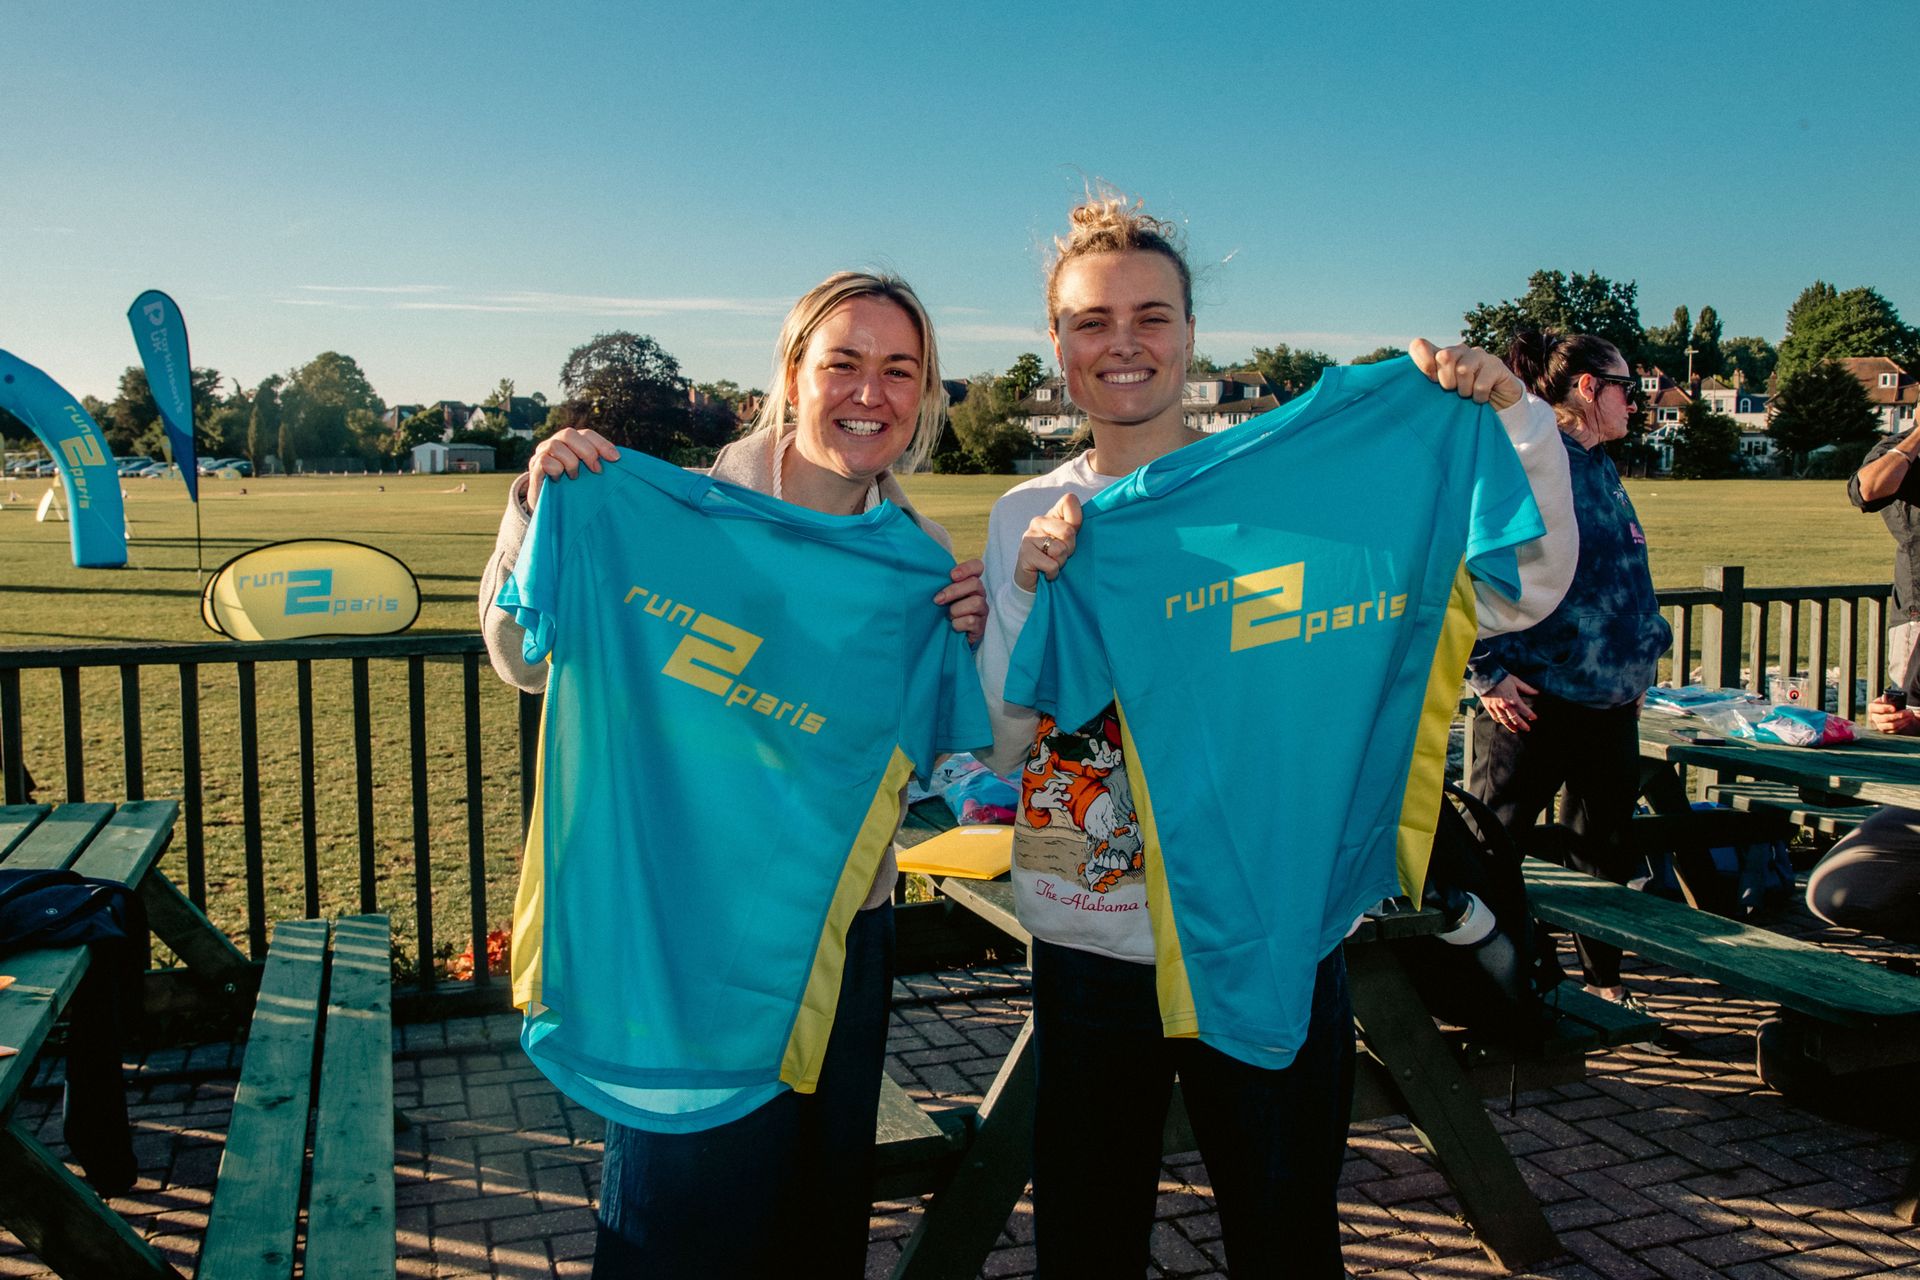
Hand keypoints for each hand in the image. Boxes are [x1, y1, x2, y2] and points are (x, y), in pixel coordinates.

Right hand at [526, 427, 619, 509]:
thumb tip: (619, 459)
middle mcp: (555, 443)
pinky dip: (557, 470)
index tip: (616, 459)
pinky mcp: (534, 468)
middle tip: (597, 470)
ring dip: (571, 463)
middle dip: (587, 451)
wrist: (551, 507)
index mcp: (571, 442)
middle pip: (569, 434)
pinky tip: (560, 480)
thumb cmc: (574, 488)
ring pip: (556, 446)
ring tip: (575, 477)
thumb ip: (599, 463)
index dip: (602, 444)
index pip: (586, 434)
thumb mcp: (589, 474)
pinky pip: (546, 461)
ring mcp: (542, 453)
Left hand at [935, 558, 987, 646]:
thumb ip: (940, 584)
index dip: (967, 568)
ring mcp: (982, 610)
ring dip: (956, 609)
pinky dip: (958, 623)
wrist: (949, 638)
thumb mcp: (943, 596)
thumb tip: (927, 576)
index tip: (952, 575)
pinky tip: (953, 626)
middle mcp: (980, 594)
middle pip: (975, 584)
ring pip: (976, 603)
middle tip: (938, 599)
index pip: (977, 567)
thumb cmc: (944, 612)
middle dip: (954, 591)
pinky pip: (972, 621)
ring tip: (948, 616)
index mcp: (970, 583)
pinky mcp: (981, 626)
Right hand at [1014, 494, 1083, 592]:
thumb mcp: (1069, 542)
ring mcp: (1030, 536)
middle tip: (1062, 555)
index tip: (1074, 534)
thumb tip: (1096, 519)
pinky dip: (1053, 573)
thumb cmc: (1055, 559)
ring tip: (1053, 563)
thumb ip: (1077, 528)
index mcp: (1052, 514)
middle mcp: (1039, 521)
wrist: (1033, 581)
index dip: (1077, 519)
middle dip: (1070, 548)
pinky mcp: (1025, 553)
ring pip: (1060, 549)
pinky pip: (1051, 565)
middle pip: (1068, 531)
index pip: (1069, 501)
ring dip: (1061, 562)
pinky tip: (1046, 572)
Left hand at [1409, 339, 1523, 410]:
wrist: (1499, 405)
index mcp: (1441, 355)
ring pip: (1463, 369)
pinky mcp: (1496, 365)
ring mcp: (1479, 355)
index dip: (1421, 361)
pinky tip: (1481, 398)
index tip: (1430, 380)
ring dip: (1464, 390)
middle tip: (1453, 391)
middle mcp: (1459, 350)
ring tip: (1468, 395)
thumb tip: (1398, 388)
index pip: (1419, 345)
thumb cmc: (1463, 399)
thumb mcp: (1440, 395)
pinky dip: (1478, 397)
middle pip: (1443, 356)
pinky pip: (1480, 383)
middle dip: (1446, 381)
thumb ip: (1424, 387)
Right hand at [1479, 674, 1538, 732]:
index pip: (1525, 710)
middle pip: (1515, 719)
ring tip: (1515, 730)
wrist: (1485, 677)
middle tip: (1527, 729)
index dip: (1530, 715)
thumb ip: (1526, 688)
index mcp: (1513, 699)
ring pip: (1505, 721)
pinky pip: (1495, 717)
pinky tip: (1503, 722)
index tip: (1534, 718)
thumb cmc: (1501, 678)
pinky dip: (1500, 721)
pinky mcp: (1489, 707)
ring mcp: (1497, 708)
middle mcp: (1506, 706)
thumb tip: (1537, 692)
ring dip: (1511, 726)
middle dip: (1522, 725)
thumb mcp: (1516, 681)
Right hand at [1866, 696, 1918, 734]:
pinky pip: (1894, 730)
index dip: (1883, 708)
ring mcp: (1879, 725)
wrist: (1892, 712)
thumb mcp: (1888, 699)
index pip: (1873, 708)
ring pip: (1891, 725)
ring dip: (1902, 721)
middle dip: (1897, 715)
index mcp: (1872, 707)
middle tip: (1908, 712)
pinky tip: (1907, 721)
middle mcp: (1874, 717)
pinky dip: (1902, 725)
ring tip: (1910, 716)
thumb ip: (1887, 698)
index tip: (1894, 708)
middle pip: (1884, 718)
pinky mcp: (1885, 730)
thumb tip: (1885, 697)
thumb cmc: (1890, 704)